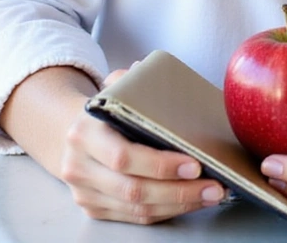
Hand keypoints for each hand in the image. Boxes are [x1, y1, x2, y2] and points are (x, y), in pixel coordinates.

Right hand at [54, 68, 227, 223]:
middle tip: (215, 186)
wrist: (71, 136)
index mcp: (85, 134)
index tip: (195, 164)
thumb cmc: (107, 113)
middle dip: (180, 191)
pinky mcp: (94, 209)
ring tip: (212, 194)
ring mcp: (85, 192)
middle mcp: (79, 167)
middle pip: (134, 189)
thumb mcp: (114, 91)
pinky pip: (136, 216)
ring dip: (180, 204)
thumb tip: (147, 70)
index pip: (123, 157)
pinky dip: (169, 211)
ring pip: (137, 208)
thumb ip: (131, 81)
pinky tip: (194, 202)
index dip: (161, 165)